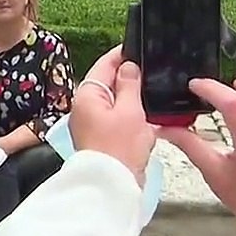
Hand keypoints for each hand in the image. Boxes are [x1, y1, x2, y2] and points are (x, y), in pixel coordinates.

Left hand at [68, 46, 154, 185]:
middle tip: (150, 74)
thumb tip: (128, 66)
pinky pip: (116, 121)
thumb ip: (129, 84)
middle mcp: (85, 108)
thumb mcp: (130, 110)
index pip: (104, 65)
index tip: (138, 49)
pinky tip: (146, 121)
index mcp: (88, 95)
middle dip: (129, 79)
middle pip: (108, 84)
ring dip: (131, 101)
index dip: (122, 55)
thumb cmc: (118, 150)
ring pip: (114, 103)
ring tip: (151, 98)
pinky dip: (130, 118)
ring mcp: (91, 124)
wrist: (111, 186)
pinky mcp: (100, 139)